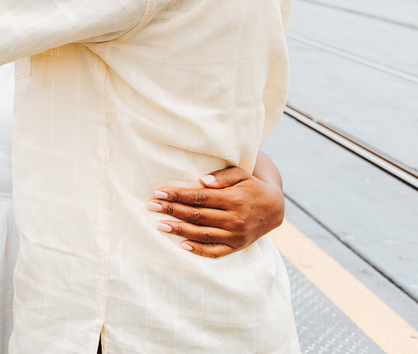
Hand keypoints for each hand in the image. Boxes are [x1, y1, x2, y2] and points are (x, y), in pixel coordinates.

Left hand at [147, 166, 284, 257]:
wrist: (274, 208)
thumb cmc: (251, 186)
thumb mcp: (241, 174)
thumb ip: (222, 176)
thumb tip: (201, 180)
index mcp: (234, 199)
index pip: (200, 197)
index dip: (178, 195)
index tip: (159, 192)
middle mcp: (235, 219)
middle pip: (197, 215)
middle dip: (172, 210)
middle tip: (151, 205)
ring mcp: (236, 235)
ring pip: (203, 234)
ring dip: (179, 230)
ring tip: (160, 224)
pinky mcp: (236, 246)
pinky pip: (216, 250)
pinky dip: (199, 249)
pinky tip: (182, 244)